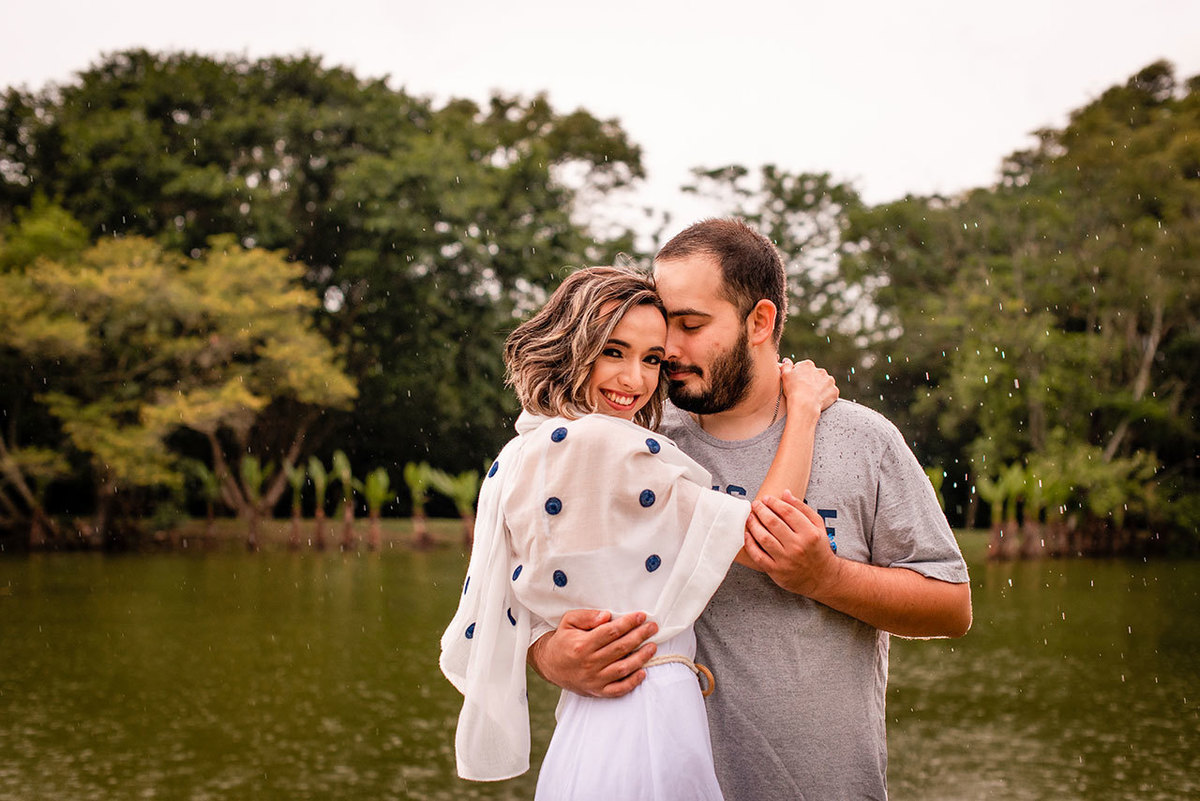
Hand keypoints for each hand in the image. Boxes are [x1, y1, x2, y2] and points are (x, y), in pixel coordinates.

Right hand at [528, 608, 657, 697]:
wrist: (550, 665)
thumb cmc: (564, 640)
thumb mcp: (568, 621)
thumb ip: (587, 616)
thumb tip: (607, 616)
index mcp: (582, 645)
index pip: (611, 632)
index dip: (628, 623)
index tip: (641, 616)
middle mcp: (589, 663)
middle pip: (620, 648)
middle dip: (640, 636)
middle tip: (653, 627)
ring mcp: (594, 679)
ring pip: (623, 668)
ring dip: (641, 657)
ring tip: (652, 647)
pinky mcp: (597, 691)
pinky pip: (618, 689)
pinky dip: (632, 682)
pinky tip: (643, 671)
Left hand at [741, 490, 841, 597]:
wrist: (822, 578)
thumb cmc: (819, 550)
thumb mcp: (818, 526)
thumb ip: (803, 509)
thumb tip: (786, 493)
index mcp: (809, 534)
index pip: (788, 512)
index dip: (774, 502)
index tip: (766, 498)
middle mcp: (798, 546)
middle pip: (773, 523)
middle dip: (761, 510)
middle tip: (755, 505)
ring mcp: (786, 560)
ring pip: (764, 538)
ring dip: (753, 524)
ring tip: (750, 517)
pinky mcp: (776, 571)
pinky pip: (758, 555)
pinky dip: (750, 544)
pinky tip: (748, 534)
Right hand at [779, 358, 837, 415]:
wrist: (805, 404)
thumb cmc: (793, 389)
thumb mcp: (784, 375)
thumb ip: (786, 366)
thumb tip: (787, 360)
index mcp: (808, 365)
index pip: (804, 368)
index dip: (800, 376)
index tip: (797, 383)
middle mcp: (821, 370)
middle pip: (816, 375)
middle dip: (812, 381)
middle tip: (805, 391)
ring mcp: (829, 381)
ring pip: (825, 383)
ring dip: (820, 388)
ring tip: (812, 397)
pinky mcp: (834, 391)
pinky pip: (831, 393)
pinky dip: (827, 396)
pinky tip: (819, 401)